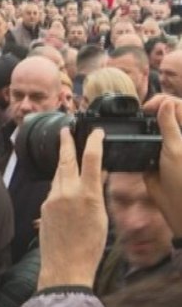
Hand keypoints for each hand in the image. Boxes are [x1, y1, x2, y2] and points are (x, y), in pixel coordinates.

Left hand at [37, 127, 106, 289]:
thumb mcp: (102, 218)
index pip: (92, 159)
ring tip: (66, 152)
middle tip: (65, 130)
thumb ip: (97, 194)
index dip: (93, 141)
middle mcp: (67, 193)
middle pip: (66, 160)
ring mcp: (52, 199)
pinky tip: (64, 187)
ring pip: (58, 174)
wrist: (64, 266)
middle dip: (66, 143)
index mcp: (88, 195)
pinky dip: (59, 183)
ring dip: (62, 162)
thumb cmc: (89, 247)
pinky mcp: (44, 206)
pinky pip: (53, 189)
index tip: (95, 132)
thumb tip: (98, 176)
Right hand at [143, 94, 181, 235]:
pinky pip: (142, 143)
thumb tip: (166, 103)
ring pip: (152, 127)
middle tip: (139, 113)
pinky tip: (129, 138)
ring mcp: (164, 146)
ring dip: (143, 123)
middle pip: (164, 113)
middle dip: (152, 109)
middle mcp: (176, 136)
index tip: (147, 107)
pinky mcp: (152, 156)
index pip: (176, 105)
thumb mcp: (176, 148)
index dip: (162, 102)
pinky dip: (135, 138)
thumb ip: (170, 124)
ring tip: (133, 123)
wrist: (176, 205)